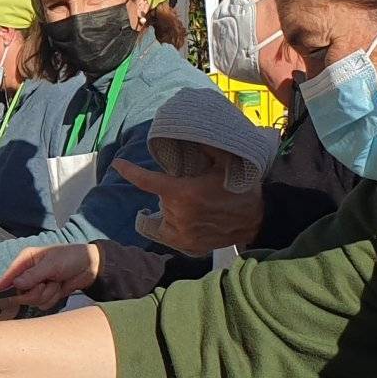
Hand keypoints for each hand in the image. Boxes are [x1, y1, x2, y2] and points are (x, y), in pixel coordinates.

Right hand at [0, 243, 99, 308]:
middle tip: (45, 284)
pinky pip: (42, 304)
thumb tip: (16, 285)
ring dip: (47, 294)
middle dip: (34, 292)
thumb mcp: (51, 264)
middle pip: (19, 293)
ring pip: (32, 300)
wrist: (91, 267)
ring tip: (56, 283)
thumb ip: (33, 275)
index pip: (9, 275)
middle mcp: (28, 273)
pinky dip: (53, 298)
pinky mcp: (46, 294)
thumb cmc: (71, 258)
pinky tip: (60, 288)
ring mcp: (37, 285)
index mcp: (26, 260)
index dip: (3, 286)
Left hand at [112, 157, 265, 255]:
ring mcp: (182, 234)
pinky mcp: (186, 246)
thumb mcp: (228, 162)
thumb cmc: (242, 189)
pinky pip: (164, 234)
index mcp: (184, 193)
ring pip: (162, 216)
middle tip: (191, 188)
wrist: (258, 221)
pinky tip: (176, 220)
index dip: (130, 171)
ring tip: (190, 205)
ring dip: (170, 208)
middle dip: (170, 191)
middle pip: (160, 198)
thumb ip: (207, 146)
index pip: (147, 181)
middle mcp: (178, 215)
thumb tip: (189, 131)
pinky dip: (166, 226)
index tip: (118, 164)